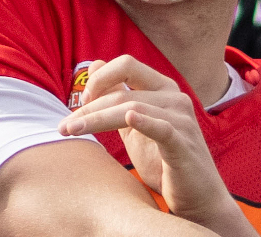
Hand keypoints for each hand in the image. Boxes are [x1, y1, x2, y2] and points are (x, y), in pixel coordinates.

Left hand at [58, 55, 256, 236]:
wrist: (195, 197)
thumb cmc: (163, 160)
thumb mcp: (134, 124)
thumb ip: (117, 94)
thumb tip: (95, 63)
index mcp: (163, 88)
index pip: (127, 65)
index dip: (99, 78)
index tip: (80, 102)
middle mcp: (174, 97)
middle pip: (124, 89)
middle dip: (90, 105)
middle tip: (65, 125)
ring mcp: (181, 120)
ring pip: (132, 108)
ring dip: (97, 120)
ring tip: (72, 131)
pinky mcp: (184, 144)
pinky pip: (163, 128)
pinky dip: (145, 122)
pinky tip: (128, 119)